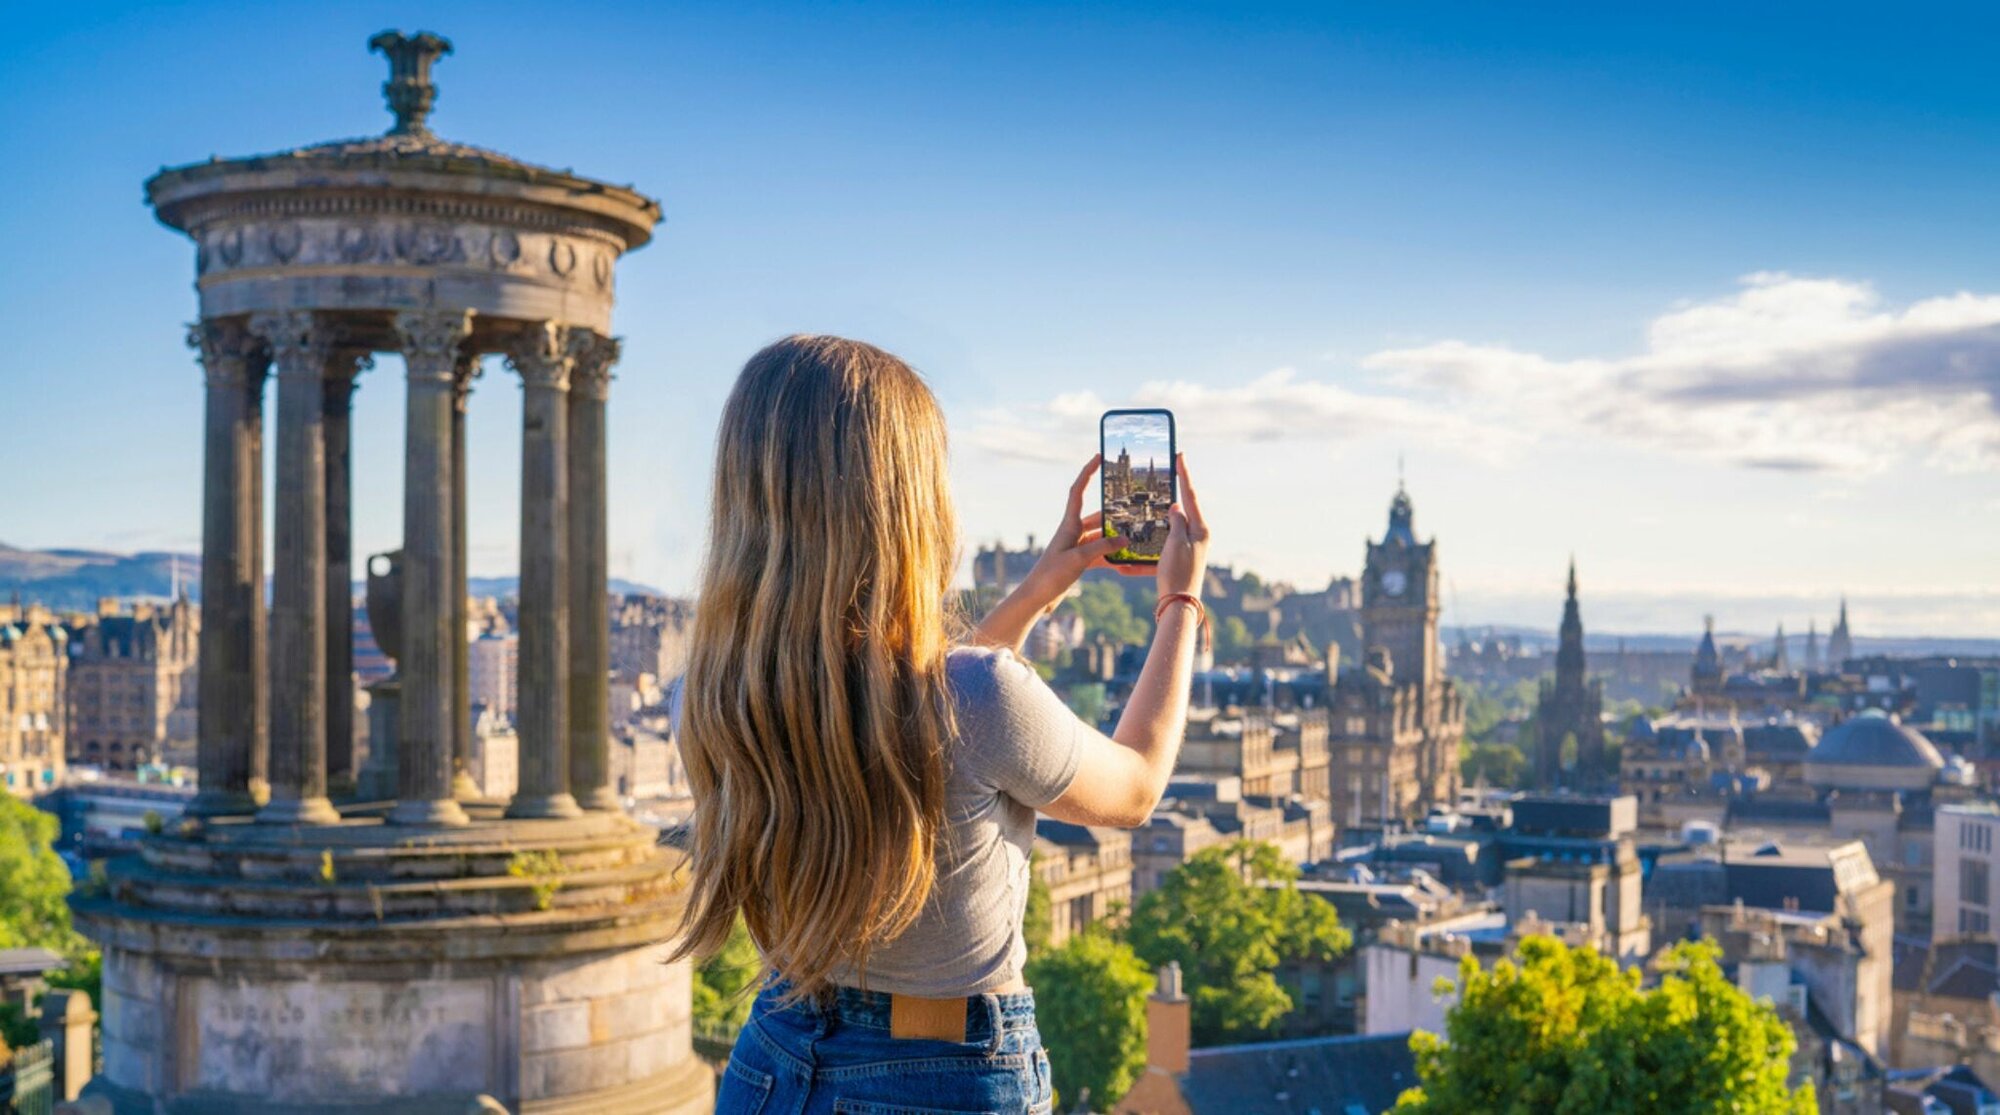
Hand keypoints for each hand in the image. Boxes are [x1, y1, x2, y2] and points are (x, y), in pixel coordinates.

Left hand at [1017, 455, 1128, 610]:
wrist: (1036, 597)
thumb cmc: (1051, 575)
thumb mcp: (1079, 559)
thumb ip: (1103, 547)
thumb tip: (1125, 538)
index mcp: (1068, 525)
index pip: (1078, 491)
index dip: (1088, 472)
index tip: (1098, 456)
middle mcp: (1072, 532)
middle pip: (1097, 516)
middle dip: (1114, 513)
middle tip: (1135, 508)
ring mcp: (1076, 547)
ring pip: (1101, 536)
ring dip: (1116, 537)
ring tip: (1137, 535)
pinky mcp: (1078, 562)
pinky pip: (1100, 553)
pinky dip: (1112, 556)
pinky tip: (1127, 561)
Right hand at [1156, 454, 1208, 599]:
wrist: (1178, 604)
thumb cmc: (1177, 574)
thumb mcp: (1175, 543)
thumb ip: (1177, 521)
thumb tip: (1176, 506)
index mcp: (1200, 529)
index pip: (1190, 495)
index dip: (1184, 474)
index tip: (1180, 455)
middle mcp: (1199, 536)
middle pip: (1185, 507)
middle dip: (1175, 490)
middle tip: (1169, 470)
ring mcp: (1191, 546)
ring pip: (1175, 522)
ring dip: (1165, 512)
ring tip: (1155, 498)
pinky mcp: (1182, 556)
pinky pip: (1169, 538)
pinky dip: (1159, 532)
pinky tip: (1152, 526)